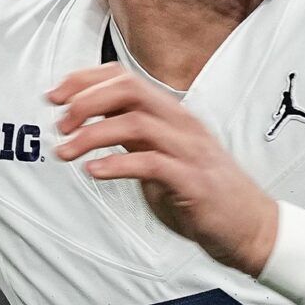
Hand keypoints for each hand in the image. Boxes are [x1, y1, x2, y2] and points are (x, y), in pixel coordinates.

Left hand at [49, 63, 278, 275]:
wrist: (250, 227)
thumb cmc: (200, 191)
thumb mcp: (160, 154)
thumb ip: (130, 135)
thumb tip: (86, 122)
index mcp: (170, 113)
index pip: (123, 77)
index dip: (84, 80)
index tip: (54, 96)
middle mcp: (180, 123)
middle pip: (127, 89)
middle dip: (85, 101)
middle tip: (59, 125)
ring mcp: (189, 150)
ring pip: (135, 122)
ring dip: (92, 134)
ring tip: (66, 152)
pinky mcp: (193, 181)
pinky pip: (151, 163)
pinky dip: (117, 164)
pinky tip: (94, 171)